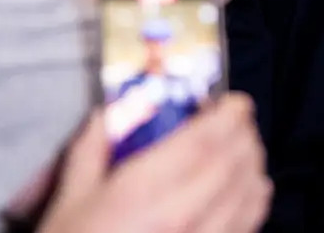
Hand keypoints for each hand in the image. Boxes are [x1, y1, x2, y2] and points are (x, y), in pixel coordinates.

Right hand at [39, 95, 271, 232]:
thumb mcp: (69, 201)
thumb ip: (90, 150)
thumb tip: (107, 113)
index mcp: (142, 191)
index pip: (204, 141)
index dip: (229, 115)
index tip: (232, 103)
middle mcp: (181, 215)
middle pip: (235, 161)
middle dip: (243, 133)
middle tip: (235, 121)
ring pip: (250, 192)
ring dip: (253, 163)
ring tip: (242, 150)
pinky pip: (249, 224)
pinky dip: (255, 198)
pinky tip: (245, 189)